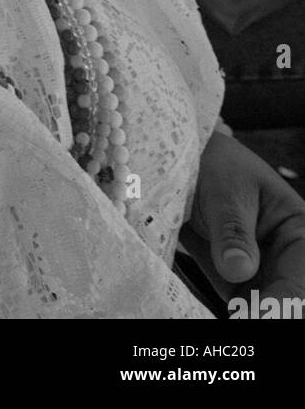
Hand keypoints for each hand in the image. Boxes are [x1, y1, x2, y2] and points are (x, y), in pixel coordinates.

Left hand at [180, 129, 304, 306]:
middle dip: (264, 313)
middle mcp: (284, 257)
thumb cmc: (215, 166)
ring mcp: (260, 272)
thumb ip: (232, 232)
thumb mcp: (224, 192)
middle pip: (283, 299)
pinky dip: (229, 312)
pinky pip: (236, 305)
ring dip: (245, 314)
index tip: (258, 315)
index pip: (298, 278)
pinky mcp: (234, 281)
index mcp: (298, 231)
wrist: (185, 160)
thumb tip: (240, 270)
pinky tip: (212, 316)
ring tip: (232, 317)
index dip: (282, 301)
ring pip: (259, 308)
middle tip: (240, 318)